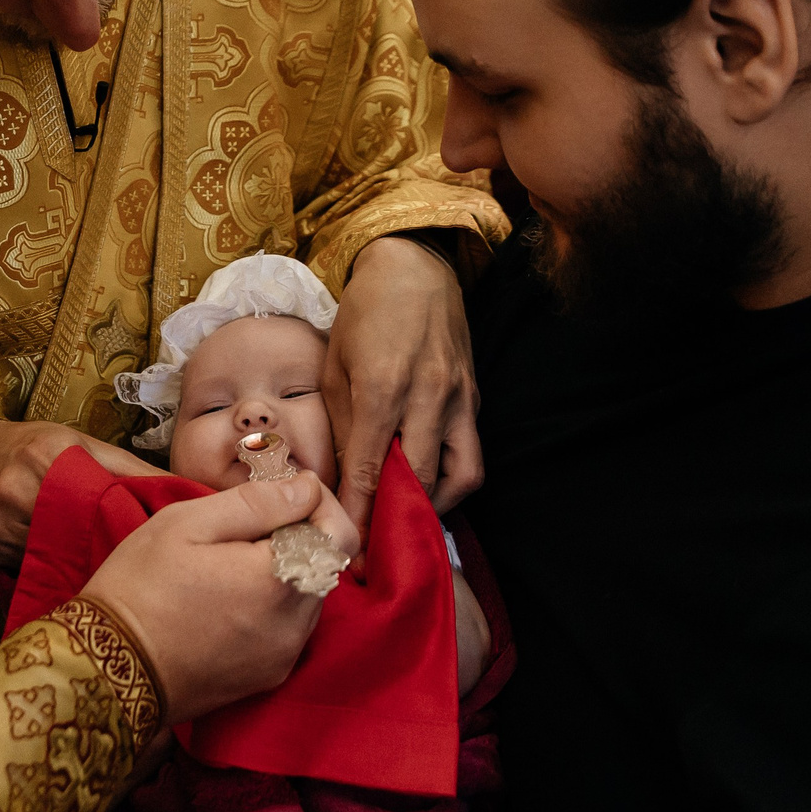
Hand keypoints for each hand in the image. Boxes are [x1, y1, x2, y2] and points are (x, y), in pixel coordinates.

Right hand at [0, 419, 160, 566]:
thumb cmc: (39, 446)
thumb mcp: (84, 445)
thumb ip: (131, 471)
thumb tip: (188, 492)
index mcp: (48, 457)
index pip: (93, 505)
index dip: (115, 526)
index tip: (135, 544)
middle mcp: (13, 486)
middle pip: (68, 537)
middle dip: (90, 548)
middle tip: (111, 559)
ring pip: (45, 557)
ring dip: (63, 560)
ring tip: (78, 558)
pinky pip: (18, 565)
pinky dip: (35, 564)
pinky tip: (43, 554)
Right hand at [80, 473, 359, 721]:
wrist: (108, 668)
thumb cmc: (139, 586)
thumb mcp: (187, 524)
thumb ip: (257, 502)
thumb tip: (307, 487)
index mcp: (279, 578)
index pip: (340, 531)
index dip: (318, 502)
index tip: (282, 490)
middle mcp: (295, 623)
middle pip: (328, 565)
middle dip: (301, 534)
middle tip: (250, 522)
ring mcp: (284, 654)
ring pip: (310, 596)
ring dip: (288, 569)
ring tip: (233, 560)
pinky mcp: (269, 676)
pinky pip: (291, 628)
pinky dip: (275, 605)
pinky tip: (230, 597)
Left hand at [323, 235, 479, 530]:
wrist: (414, 267)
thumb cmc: (364, 314)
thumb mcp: (335, 366)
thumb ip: (340, 427)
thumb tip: (337, 481)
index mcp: (383, 387)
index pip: (371, 468)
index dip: (360, 512)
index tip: (348, 545)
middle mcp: (428, 397)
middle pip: (418, 480)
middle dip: (396, 519)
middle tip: (375, 543)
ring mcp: (459, 399)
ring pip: (461, 476)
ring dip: (434, 505)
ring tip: (406, 515)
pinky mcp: (475, 398)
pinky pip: (471, 454)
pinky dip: (451, 480)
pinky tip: (426, 485)